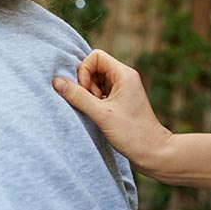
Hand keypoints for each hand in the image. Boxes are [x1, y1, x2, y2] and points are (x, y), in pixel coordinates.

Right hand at [53, 49, 172, 173]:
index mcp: (124, 74)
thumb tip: (56, 81)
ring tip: (97, 110)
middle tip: (92, 103)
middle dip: (85, 84)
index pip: (95, 56)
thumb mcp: (101, 114)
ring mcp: (122, 89)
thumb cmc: (132, 133)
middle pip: (93, 67)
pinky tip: (99, 114)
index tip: (87, 91)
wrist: (153, 153)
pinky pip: (99, 91)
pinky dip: (93, 101)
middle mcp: (124, 77)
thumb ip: (77, 96)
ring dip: (89, 94)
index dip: (85, 71)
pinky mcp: (119, 100)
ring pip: (94, 80)